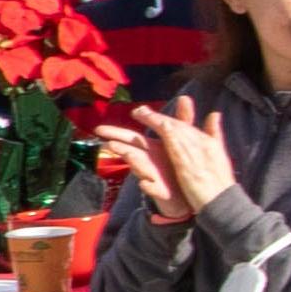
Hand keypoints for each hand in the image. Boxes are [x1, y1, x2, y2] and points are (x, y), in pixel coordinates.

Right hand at [95, 94, 233, 223]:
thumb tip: (184, 98)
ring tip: (127, 156)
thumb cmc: (178, 166)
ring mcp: (151, 176)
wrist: (188, 193)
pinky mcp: (159, 191)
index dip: (119, 132)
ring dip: (133, 163)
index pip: (133, 138)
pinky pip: (152, 189)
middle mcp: (148, 161)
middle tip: (106, 140)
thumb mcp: (183, 140)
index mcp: (152, 149)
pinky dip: (149, 186)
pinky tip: (146, 184)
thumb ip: (182, 120)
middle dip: (117, 145)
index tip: (102, 127)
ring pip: (139, 168)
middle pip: (129, 151)